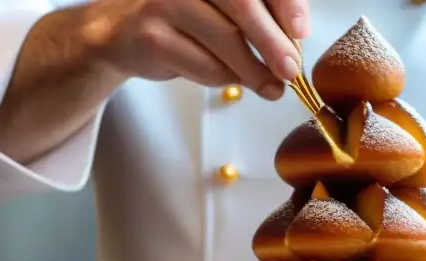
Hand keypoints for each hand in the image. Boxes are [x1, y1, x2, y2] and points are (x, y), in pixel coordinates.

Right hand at [81, 0, 308, 96]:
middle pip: (243, 5)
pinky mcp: (153, 37)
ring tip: (272, 87)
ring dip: (254, 70)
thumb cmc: (186, 19)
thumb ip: (260, 17)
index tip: (302, 30)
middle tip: (291, 69)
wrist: (123, 32)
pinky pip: (204, 65)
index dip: (286, 3)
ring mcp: (166, 3)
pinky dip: (225, 77)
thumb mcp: (225, 9)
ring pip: (225, 40)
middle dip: (274, 42)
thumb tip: (296, 43)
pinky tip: (231, 79)